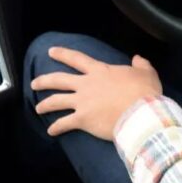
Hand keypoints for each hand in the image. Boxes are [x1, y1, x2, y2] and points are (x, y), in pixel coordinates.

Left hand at [31, 47, 162, 140]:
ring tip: (38, 108)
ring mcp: (82, 102)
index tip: (51, 51)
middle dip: (44, 80)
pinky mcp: (82, 120)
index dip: (62, 54)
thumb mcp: (146, 73)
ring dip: (45, 104)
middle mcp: (86, 84)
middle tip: (35, 82)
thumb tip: (137, 58)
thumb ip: (141, 64)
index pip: (77, 59)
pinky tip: (50, 132)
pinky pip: (64, 124)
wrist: (141, 113)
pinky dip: (56, 128)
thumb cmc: (144, 92)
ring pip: (56, 101)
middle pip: (59, 80)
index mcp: (100, 71)